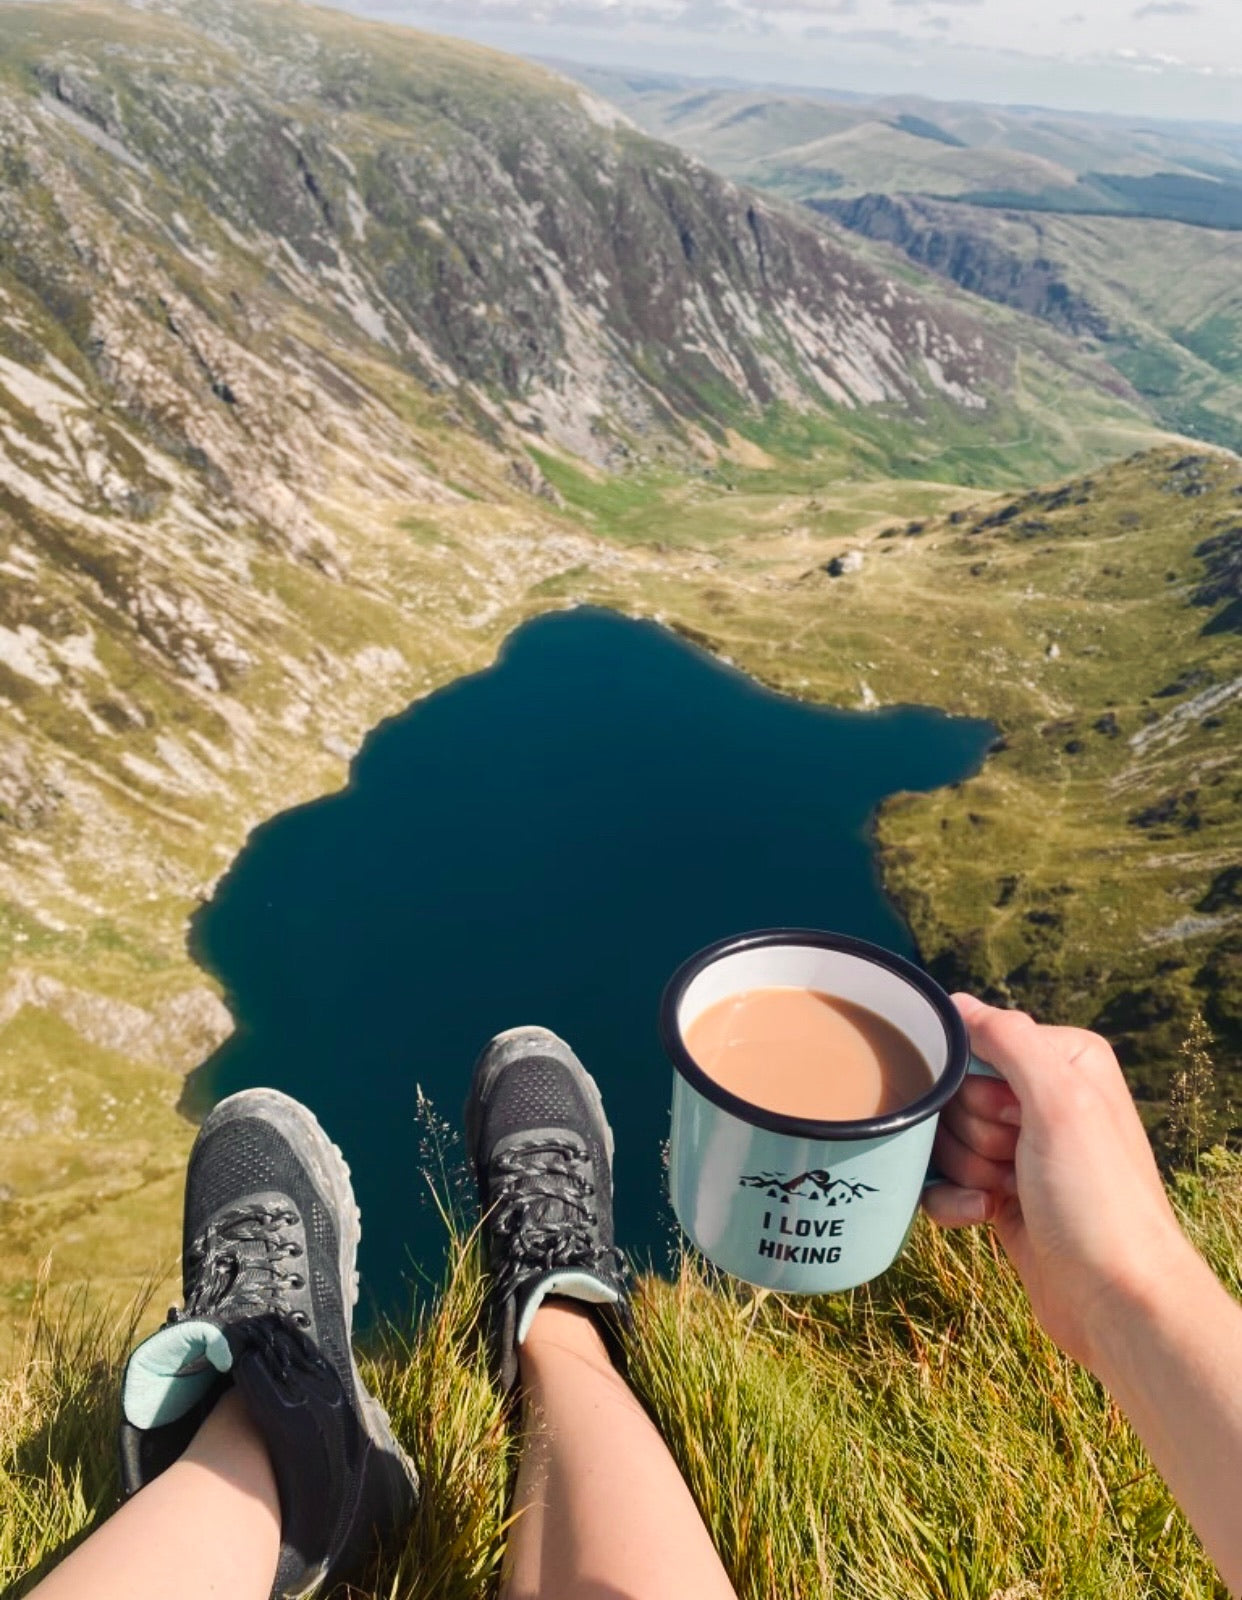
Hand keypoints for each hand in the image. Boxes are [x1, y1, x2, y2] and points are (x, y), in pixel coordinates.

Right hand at [922, 994, 1195, 1371]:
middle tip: (1015, 1160)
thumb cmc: (1097, 1200)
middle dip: (971, 1132)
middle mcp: (1044, 1099)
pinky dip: (955, 1199)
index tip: (1014, 1118)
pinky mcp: (1001, 1193)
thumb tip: (957, 1004)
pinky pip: (944, 1179)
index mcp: (1065, 1062)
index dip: (979, 1086)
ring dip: (965, 1169)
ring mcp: (1021, 1148)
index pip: (977, 1043)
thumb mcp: (1061, 1103)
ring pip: (945, 1137)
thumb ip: (1008, 1040)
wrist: (1114, 1299)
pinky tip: (986, 1215)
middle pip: (955, 1093)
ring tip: (1008, 1193)